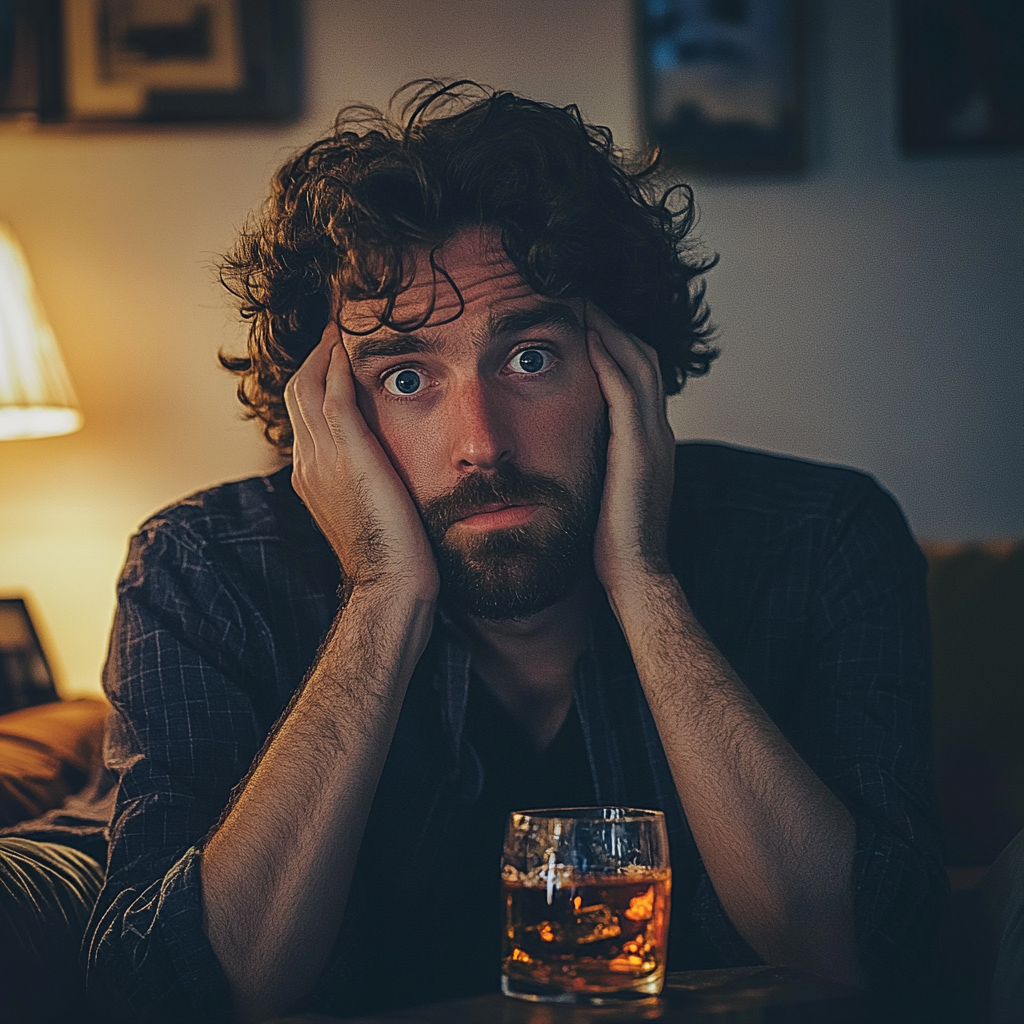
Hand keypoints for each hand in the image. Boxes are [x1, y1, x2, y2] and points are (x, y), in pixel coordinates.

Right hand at [284, 321, 439, 600]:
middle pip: (298, 393)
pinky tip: (351, 347)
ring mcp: (322, 459)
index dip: (316, 381)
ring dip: (325, 352)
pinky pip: (333, 395)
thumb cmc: (391, 557)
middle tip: (335, 329)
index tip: (335, 357)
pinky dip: (338, 366)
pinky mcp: (348, 455)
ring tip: (342, 326)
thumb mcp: (369, 512)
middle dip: (314, 356)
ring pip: (308, 387)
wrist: (390, 585)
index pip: (304, 414)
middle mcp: (307, 463)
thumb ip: (363, 484)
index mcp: (309, 477)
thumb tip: (381, 469)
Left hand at [585, 306, 675, 594]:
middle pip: (645, 357)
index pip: (639, 375)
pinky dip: (610, 359)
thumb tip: (565, 447)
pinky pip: (627, 391)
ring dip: (613, 329)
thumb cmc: (612, 544)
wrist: (636, 578)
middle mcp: (659, 433)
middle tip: (585, 296)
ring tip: (586, 302)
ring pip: (641, 364)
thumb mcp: (605, 491)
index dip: (616, 343)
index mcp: (651, 442)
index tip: (584, 320)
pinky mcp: (640, 451)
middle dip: (616, 323)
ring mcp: (654, 440)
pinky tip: (589, 337)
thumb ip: (597, 462)